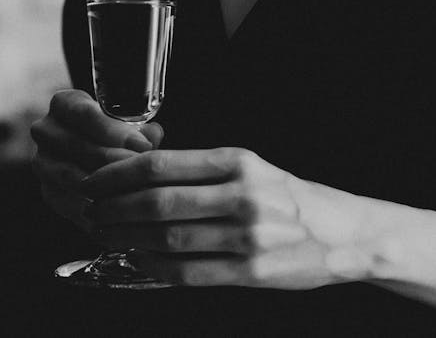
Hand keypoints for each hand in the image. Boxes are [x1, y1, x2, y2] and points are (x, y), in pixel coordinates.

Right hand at [30, 89, 163, 228]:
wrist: (94, 158)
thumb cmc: (116, 136)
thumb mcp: (127, 126)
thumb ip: (140, 130)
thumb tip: (153, 134)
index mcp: (64, 104)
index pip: (84, 113)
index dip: (114, 130)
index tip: (142, 145)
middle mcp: (45, 130)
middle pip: (77, 145)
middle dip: (113, 160)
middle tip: (142, 172)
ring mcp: (42, 161)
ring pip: (70, 175)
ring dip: (103, 185)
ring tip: (134, 191)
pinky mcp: (48, 191)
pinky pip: (67, 201)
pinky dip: (93, 207)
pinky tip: (118, 210)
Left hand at [80, 148, 373, 288]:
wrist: (343, 233)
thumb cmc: (288, 196)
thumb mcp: (249, 167)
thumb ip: (200, 171)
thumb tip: (138, 177)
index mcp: (237, 162)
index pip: (160, 166)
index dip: (117, 175)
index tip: (94, 181)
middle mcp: (242, 196)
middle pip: (157, 202)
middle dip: (113, 208)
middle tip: (91, 210)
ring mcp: (248, 236)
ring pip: (168, 238)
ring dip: (127, 238)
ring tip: (107, 233)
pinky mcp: (251, 272)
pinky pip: (188, 271)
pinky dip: (154, 265)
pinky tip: (137, 257)